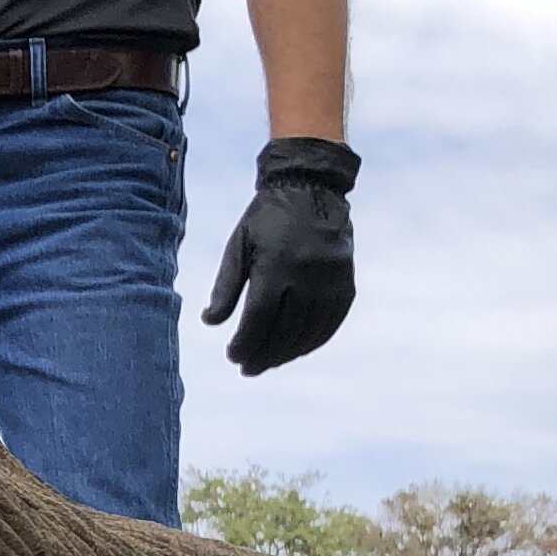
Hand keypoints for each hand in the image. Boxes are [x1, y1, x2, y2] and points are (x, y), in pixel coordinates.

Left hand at [201, 139, 358, 374]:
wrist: (311, 186)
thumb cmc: (267, 217)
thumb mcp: (239, 245)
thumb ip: (226, 286)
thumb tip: (210, 323)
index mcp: (275, 266)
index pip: (258, 320)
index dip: (244, 344)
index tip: (232, 357)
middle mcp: (306, 276)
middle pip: (283, 331)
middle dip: (263, 355)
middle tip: (247, 369)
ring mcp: (330, 281)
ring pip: (308, 332)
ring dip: (287, 353)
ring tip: (268, 362)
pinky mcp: (346, 282)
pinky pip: (331, 322)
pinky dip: (313, 341)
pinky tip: (296, 349)